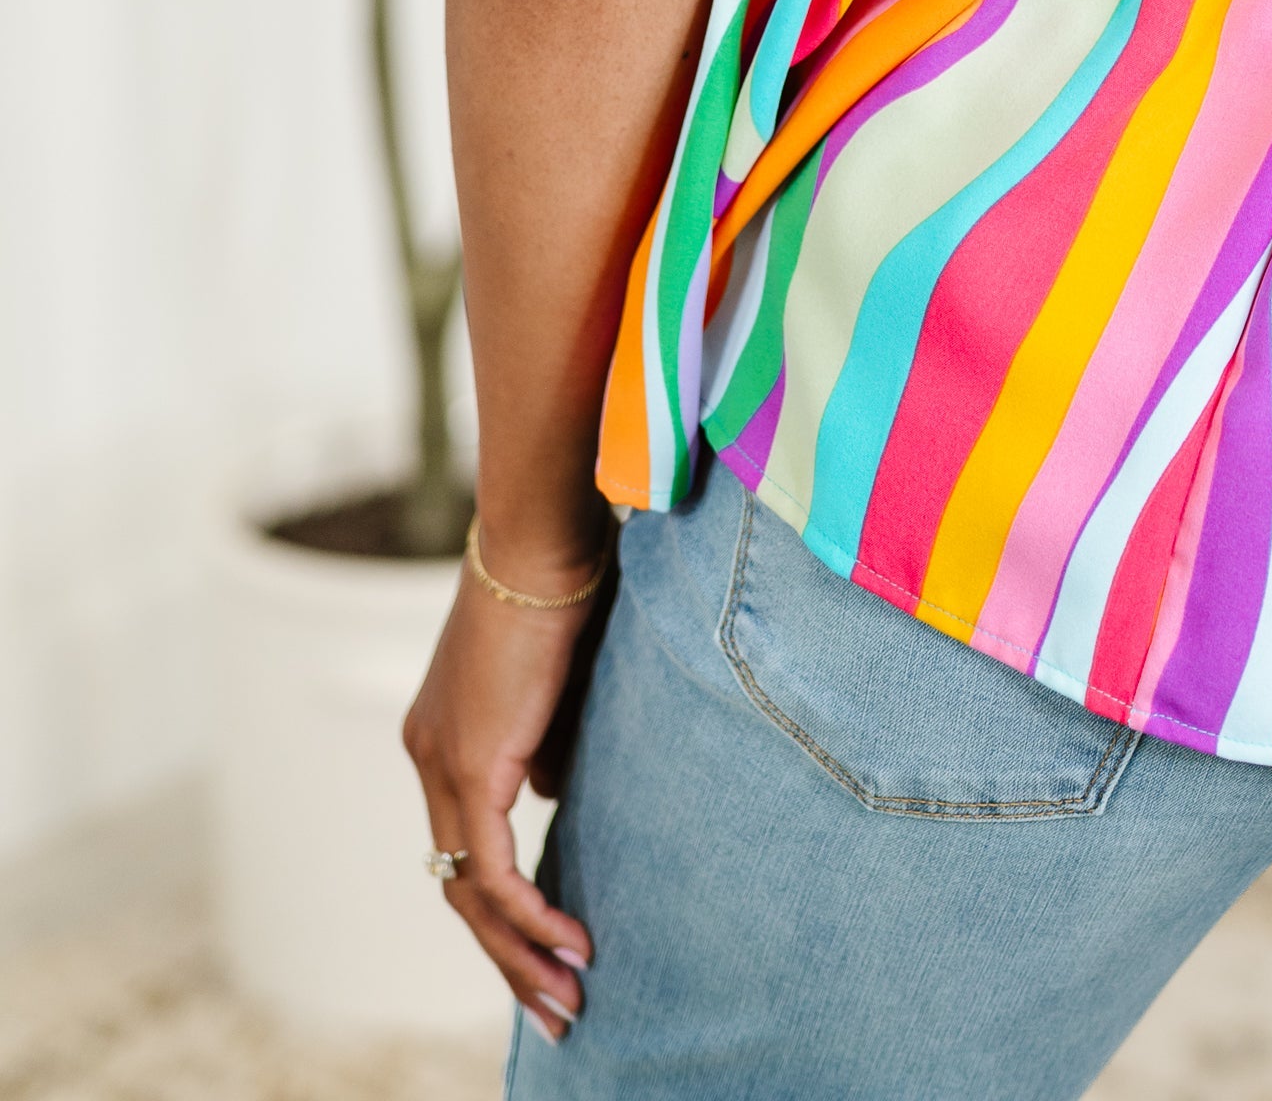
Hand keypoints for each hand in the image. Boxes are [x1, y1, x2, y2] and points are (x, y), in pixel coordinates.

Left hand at [402, 546, 613, 1041]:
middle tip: (558, 1008)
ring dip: (521, 954)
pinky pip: (493, 872)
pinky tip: (568, 945)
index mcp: (445, 734)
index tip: (551, 950)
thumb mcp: (560, 681)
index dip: (506, 906)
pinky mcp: (470, 766)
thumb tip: (554, 792)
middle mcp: (430, 755)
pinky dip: (531, 917)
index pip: (467, 846)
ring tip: (569, 999)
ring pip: (471, 893)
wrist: (544, 536)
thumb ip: (550, 742)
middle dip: (510, 957)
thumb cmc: (565, 584)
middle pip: (461, 886)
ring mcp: (442, 763)